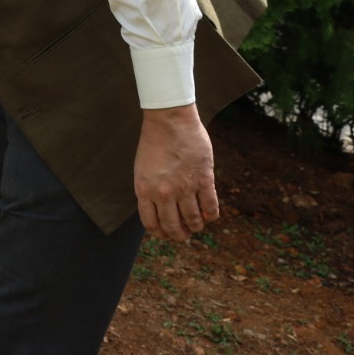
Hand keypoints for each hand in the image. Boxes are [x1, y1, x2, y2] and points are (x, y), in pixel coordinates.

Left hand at [134, 104, 217, 241]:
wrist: (169, 119)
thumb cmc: (154, 141)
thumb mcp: (142, 169)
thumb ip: (150, 190)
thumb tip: (160, 210)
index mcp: (144, 190)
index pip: (152, 224)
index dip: (161, 233)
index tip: (167, 234)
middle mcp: (163, 193)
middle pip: (173, 227)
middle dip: (180, 235)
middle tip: (185, 234)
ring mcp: (184, 187)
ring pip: (194, 220)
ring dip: (196, 226)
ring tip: (197, 224)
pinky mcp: (203, 180)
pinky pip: (210, 207)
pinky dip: (211, 215)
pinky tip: (210, 214)